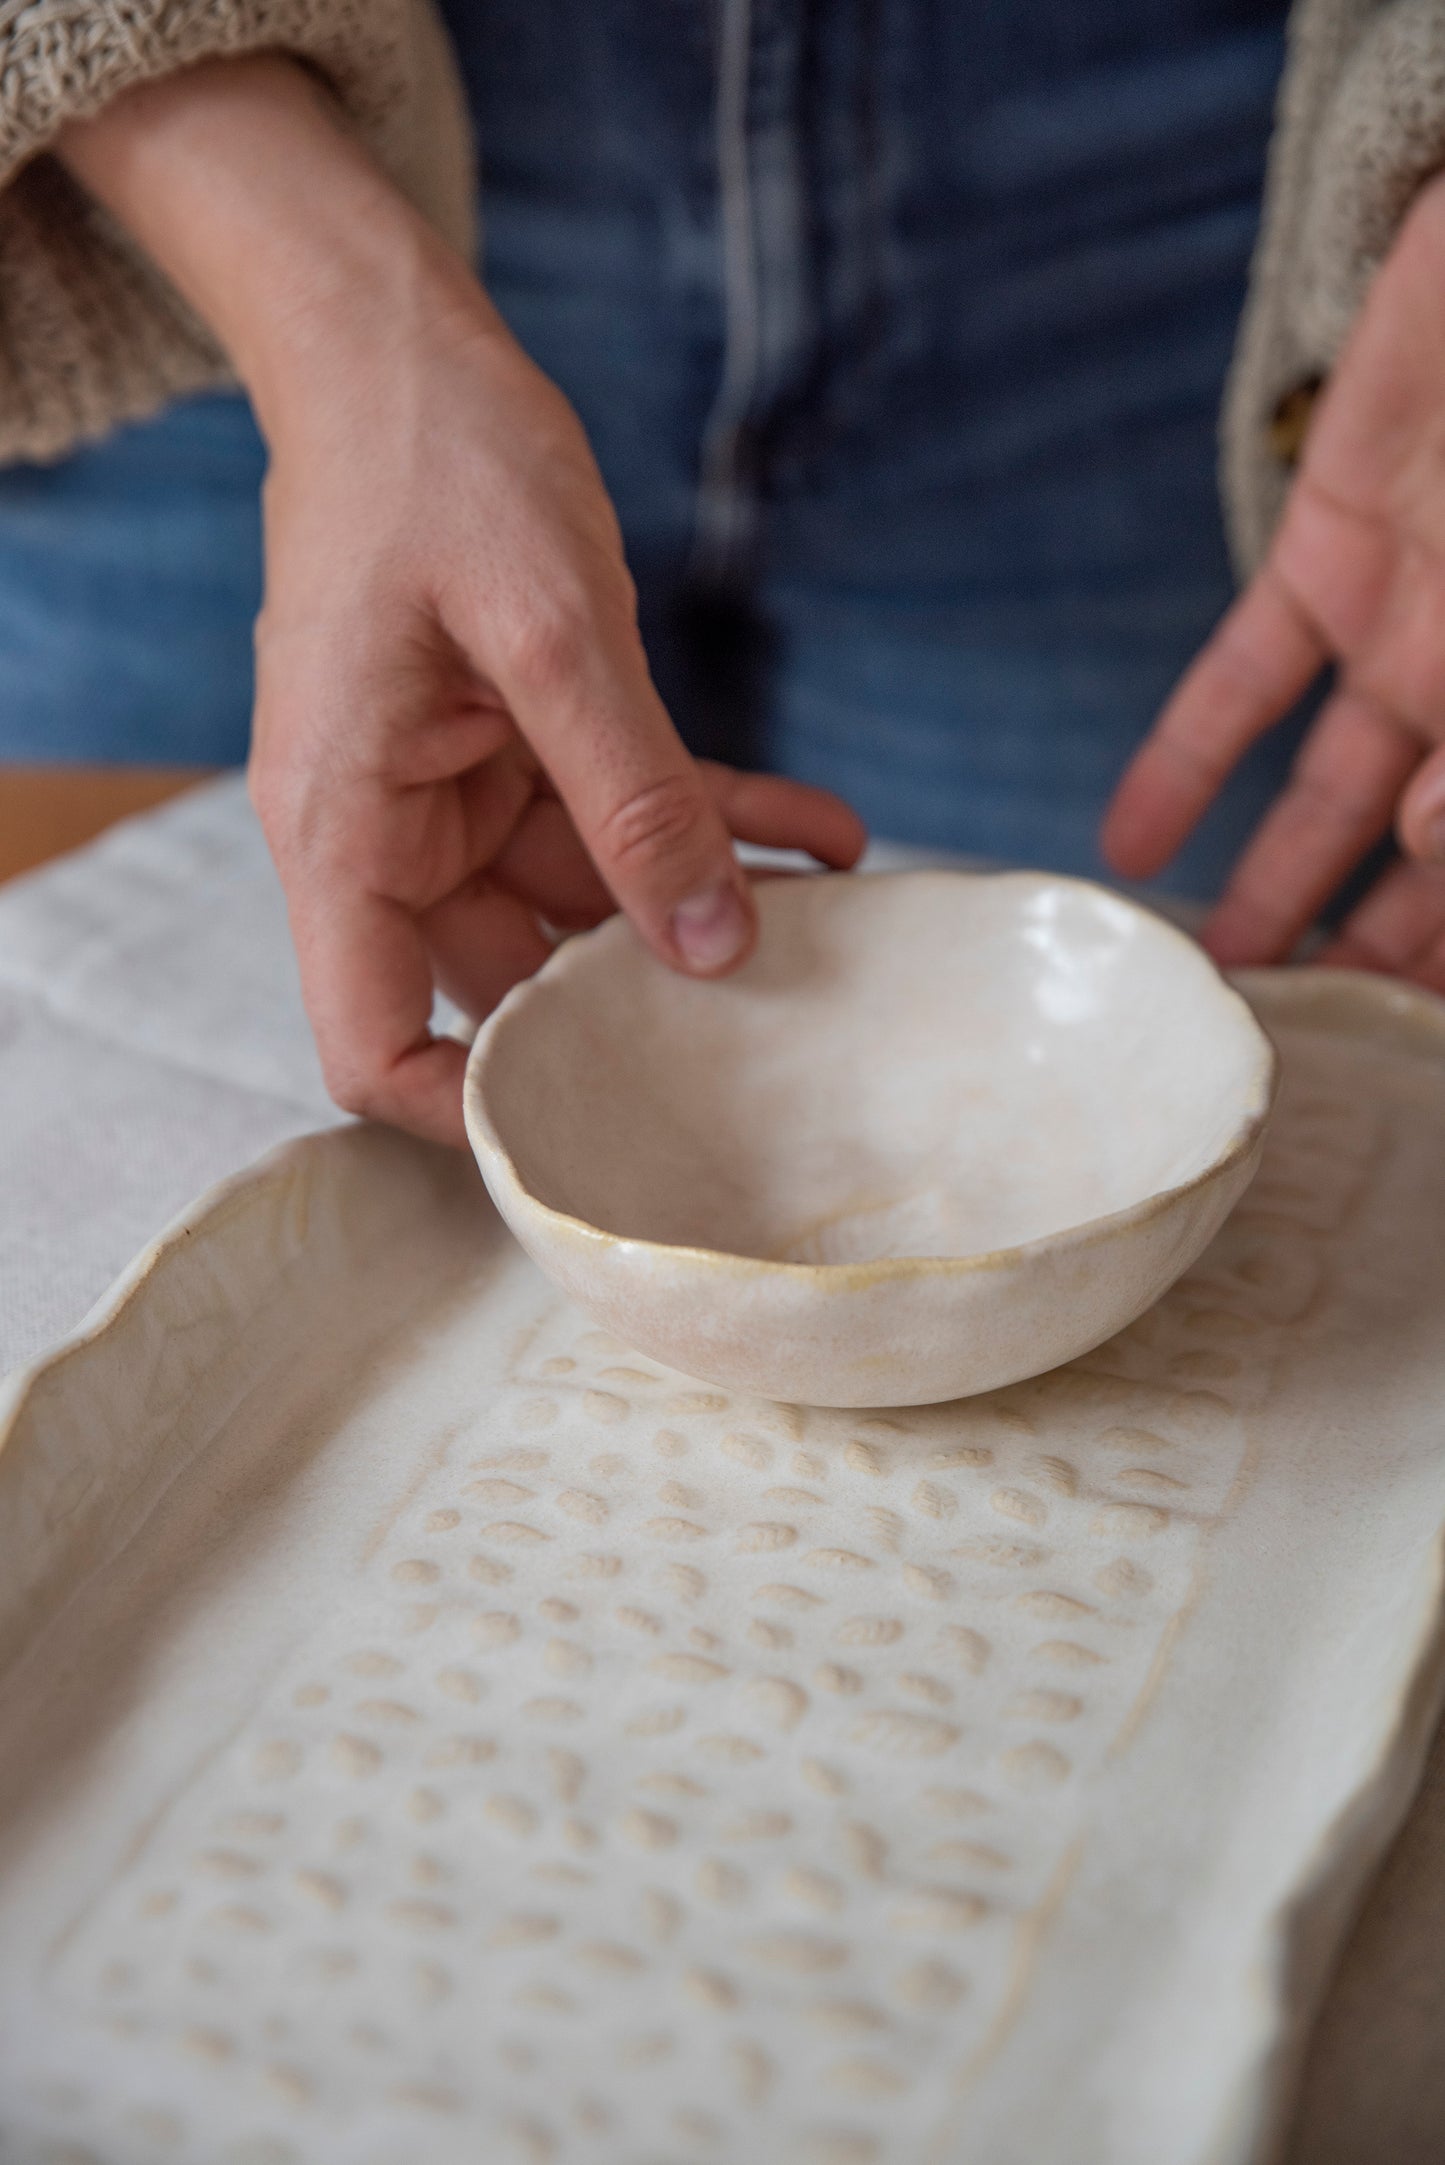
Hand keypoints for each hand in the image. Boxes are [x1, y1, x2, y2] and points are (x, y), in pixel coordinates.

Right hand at [59, 60, 864, 1144]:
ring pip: (588, 902)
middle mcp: (391, 834)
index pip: (371, 1042)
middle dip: (638, 1005)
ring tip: (833, 917)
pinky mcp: (515, 744)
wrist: (398, 347)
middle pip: (508, 981)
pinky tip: (820, 832)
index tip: (595, 1129)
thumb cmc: (432, 463)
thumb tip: (711, 950)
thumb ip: (633, 797)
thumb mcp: (549, 632)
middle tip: (771, 1025)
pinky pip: (622, 815)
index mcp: (345, 830)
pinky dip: (711, 822)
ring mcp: (456, 794)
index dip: (468, 1111)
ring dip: (704, 904)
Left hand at [1103, 168, 1444, 991]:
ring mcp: (1414, 625)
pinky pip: (1243, 682)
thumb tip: (1427, 844)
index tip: (1403, 1036)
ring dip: (1274, 886)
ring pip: (1331, 794)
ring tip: (1211, 977)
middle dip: (1376, 951)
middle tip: (1302, 1037)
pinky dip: (1182, 761)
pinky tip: (1126, 848)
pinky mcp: (1326, 558)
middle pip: (1431, 861)